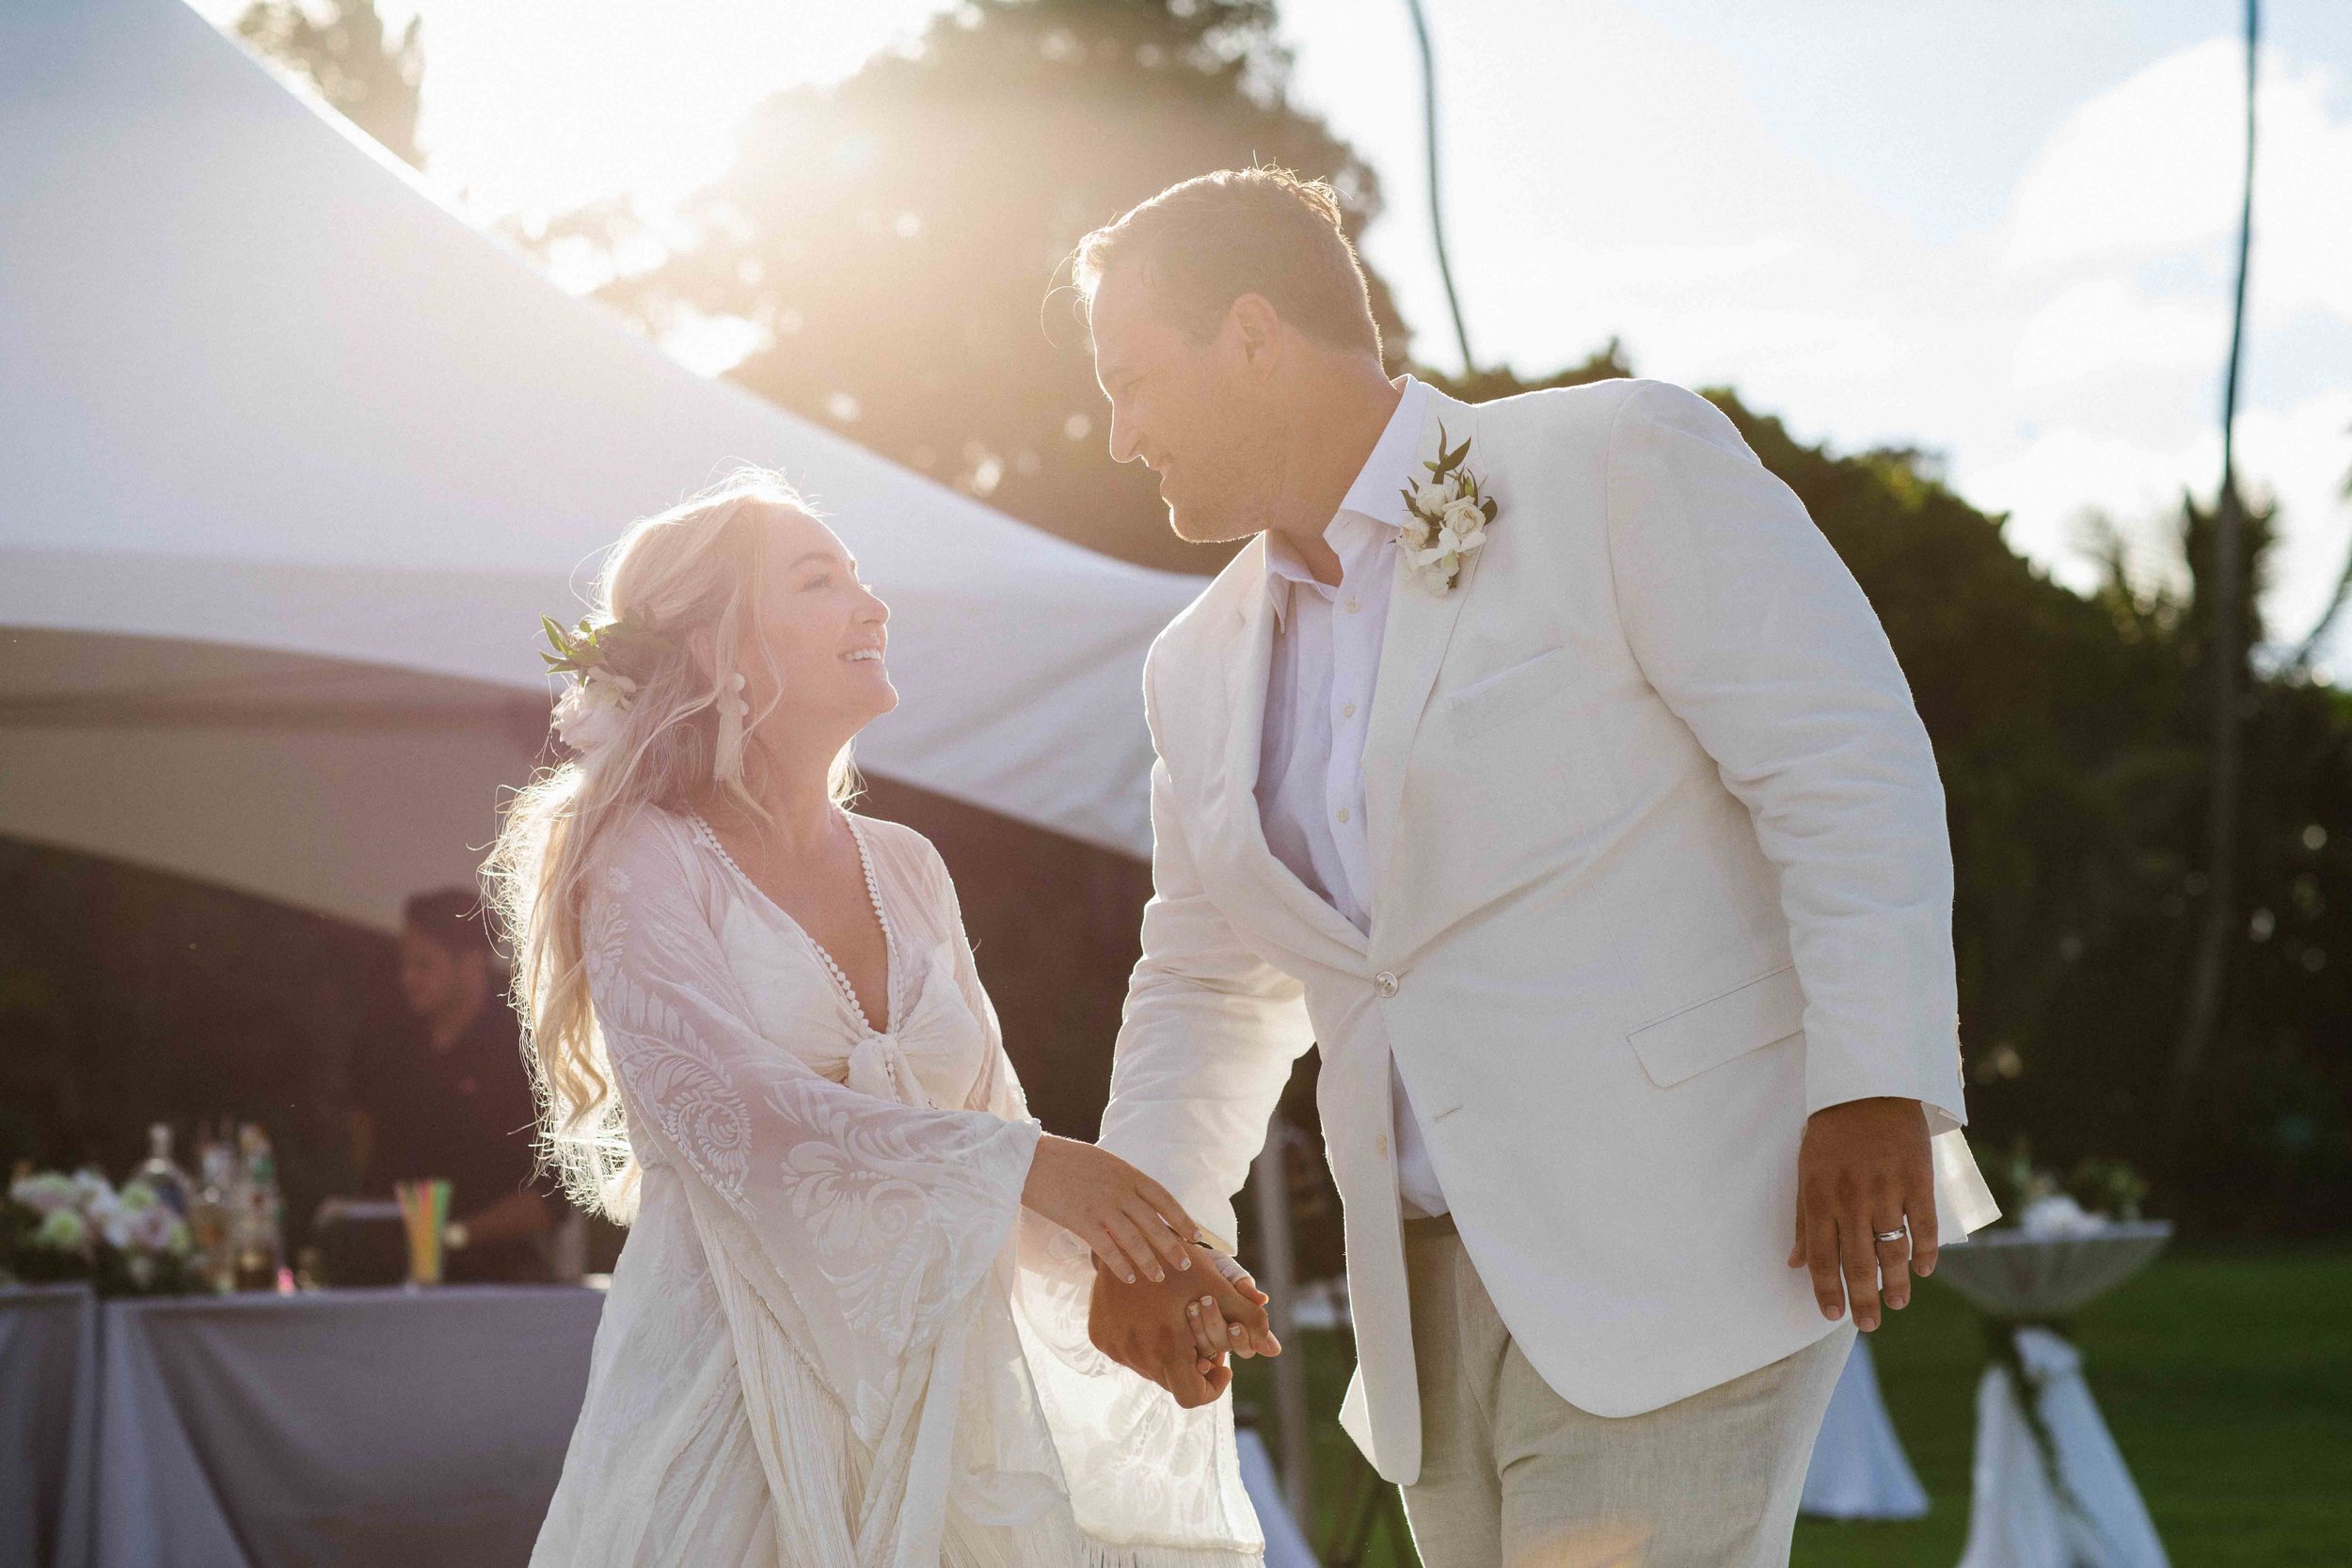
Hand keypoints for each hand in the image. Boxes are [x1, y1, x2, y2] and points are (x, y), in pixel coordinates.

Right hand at [1020, 1134, 1197, 1285]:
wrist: (1030, 1160)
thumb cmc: (1065, 1160)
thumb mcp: (1103, 1162)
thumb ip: (1122, 1180)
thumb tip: (1140, 1200)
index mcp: (1127, 1173)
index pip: (1164, 1198)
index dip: (1182, 1218)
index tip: (1195, 1234)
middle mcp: (1119, 1190)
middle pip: (1154, 1223)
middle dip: (1172, 1246)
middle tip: (1184, 1264)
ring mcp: (1101, 1207)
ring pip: (1134, 1240)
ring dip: (1149, 1261)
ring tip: (1159, 1277)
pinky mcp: (1081, 1221)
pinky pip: (1107, 1249)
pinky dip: (1121, 1265)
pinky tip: (1129, 1277)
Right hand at [1089, 1253, 1278, 1407]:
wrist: (1122, 1236)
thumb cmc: (1175, 1258)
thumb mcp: (1216, 1284)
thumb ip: (1247, 1318)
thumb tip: (1273, 1348)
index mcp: (1167, 1348)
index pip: (1192, 1397)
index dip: (1211, 1388)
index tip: (1221, 1365)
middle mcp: (1137, 1355)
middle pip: (1172, 1380)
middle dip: (1192, 1362)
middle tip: (1200, 1332)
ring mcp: (1116, 1347)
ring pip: (1150, 1367)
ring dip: (1167, 1352)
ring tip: (1176, 1319)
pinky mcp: (1101, 1337)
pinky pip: (1129, 1352)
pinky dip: (1144, 1341)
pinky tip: (1149, 1313)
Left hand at [1788, 1096, 1939, 1331]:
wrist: (1869, 1088)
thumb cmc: (1831, 1133)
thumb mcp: (1807, 1171)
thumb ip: (1804, 1219)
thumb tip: (1795, 1263)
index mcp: (1820, 1196)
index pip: (1822, 1257)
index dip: (1827, 1290)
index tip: (1832, 1314)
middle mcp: (1852, 1199)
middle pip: (1858, 1262)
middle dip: (1863, 1299)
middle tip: (1869, 1324)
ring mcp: (1887, 1190)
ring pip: (1893, 1251)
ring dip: (1895, 1283)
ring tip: (1896, 1303)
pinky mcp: (1918, 1180)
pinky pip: (1924, 1227)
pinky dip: (1925, 1253)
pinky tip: (1922, 1270)